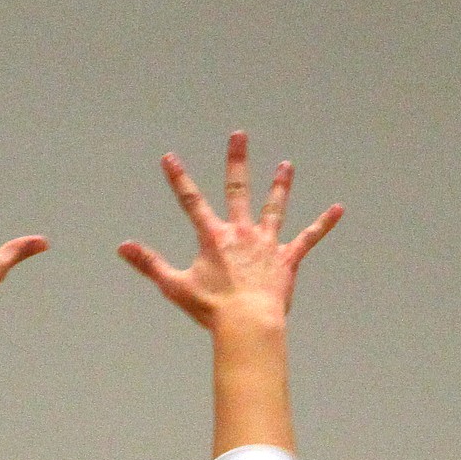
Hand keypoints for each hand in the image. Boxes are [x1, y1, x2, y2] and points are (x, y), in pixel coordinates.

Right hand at [118, 130, 341, 328]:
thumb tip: (122, 247)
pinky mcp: (287, 260)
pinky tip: (338, 209)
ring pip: (274, 207)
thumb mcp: (174, 286)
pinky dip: (324, 224)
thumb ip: (149, 263)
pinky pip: (309, 238)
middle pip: (238, 189)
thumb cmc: (212, 309)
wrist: (247, 324)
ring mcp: (266, 244)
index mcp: (214, 238)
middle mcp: (241, 233)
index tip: (170, 158)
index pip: (191, 201)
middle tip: (239, 135)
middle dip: (237, 161)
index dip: (179, 179)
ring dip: (280, 185)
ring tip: (287, 166)